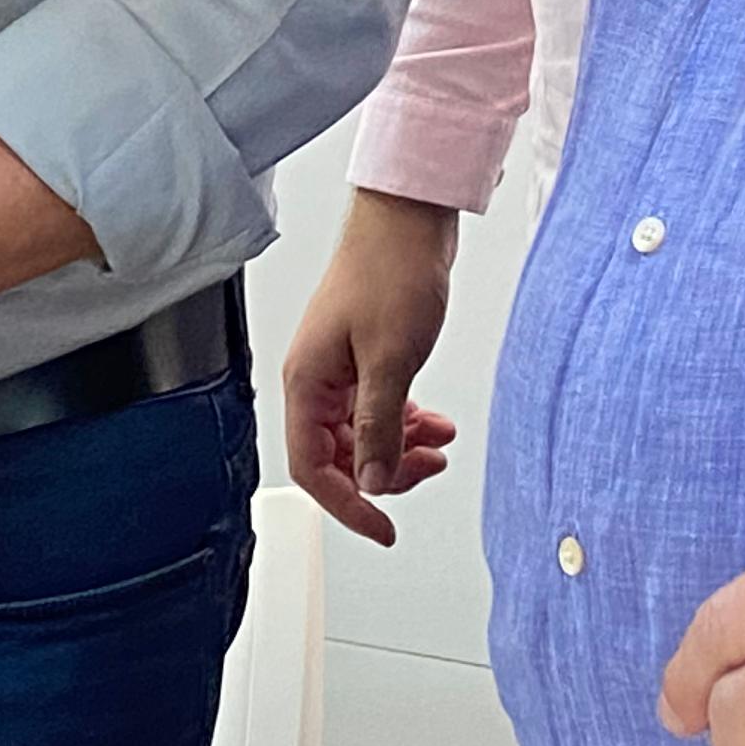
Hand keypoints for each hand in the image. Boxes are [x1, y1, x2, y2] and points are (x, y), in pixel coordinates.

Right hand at [284, 187, 463, 543]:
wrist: (409, 217)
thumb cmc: (391, 270)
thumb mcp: (390, 360)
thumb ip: (378, 428)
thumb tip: (374, 481)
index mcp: (306, 382)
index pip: (312, 467)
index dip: (348, 504)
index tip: (383, 528)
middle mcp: (315, 378)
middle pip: (338, 454)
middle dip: (384, 471)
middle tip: (427, 470)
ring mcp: (339, 366)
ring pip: (361, 431)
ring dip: (400, 446)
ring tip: (438, 446)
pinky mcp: (363, 353)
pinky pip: (377, 405)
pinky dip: (405, 419)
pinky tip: (434, 421)